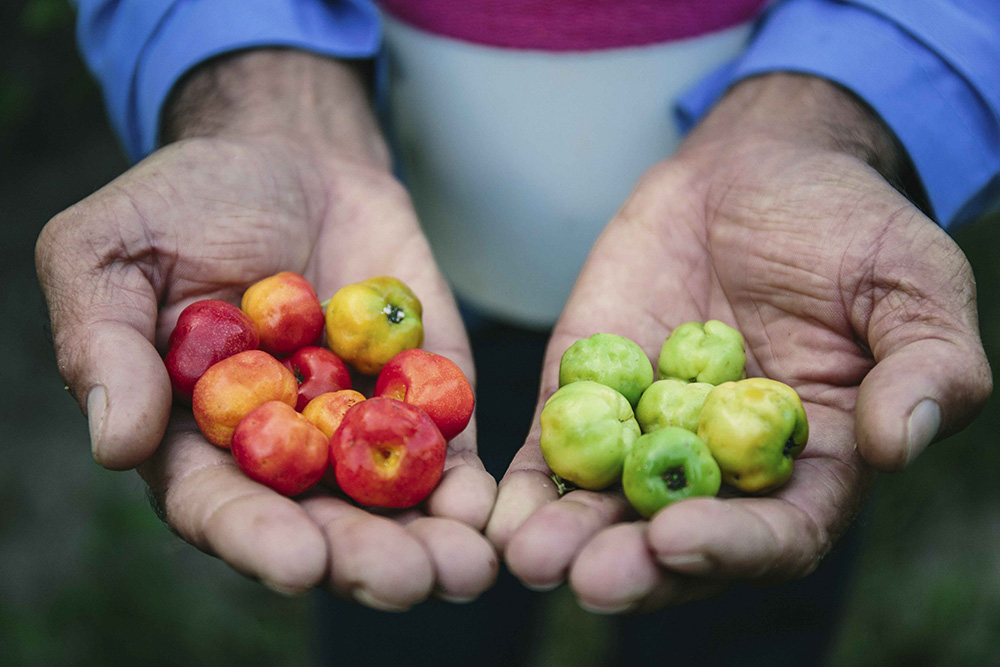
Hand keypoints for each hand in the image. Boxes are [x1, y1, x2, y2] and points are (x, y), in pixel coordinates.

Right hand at [36, 51, 496, 605]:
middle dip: (363, 558)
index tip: (297, 563)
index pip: (219, 506)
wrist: (291, 159)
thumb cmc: (186, 204)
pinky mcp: (423, 397)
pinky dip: (468, 482)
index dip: (255, 538)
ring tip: (464, 566)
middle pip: (320, 524)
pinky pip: (449, 448)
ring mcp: (358, 428)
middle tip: (406, 580)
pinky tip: (492, 509)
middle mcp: (280, 453)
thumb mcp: (110, 251)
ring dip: (430, 542)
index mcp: (194, 438)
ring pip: (392, 504)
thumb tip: (115, 442)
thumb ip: (102, 341)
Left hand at [486, 74, 990, 611]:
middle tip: (589, 578)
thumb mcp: (912, 281)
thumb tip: (903, 441)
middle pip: (678, 540)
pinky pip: (553, 448)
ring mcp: (647, 434)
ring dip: (567, 539)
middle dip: (635, 566)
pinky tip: (493, 509)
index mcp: (811, 462)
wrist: (753, 170)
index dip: (734, 547)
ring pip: (606, 508)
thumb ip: (928, 361)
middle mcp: (723, 467)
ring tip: (530, 556)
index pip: (780, 532)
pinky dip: (525, 482)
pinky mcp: (587, 396)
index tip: (680, 539)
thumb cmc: (846, 225)